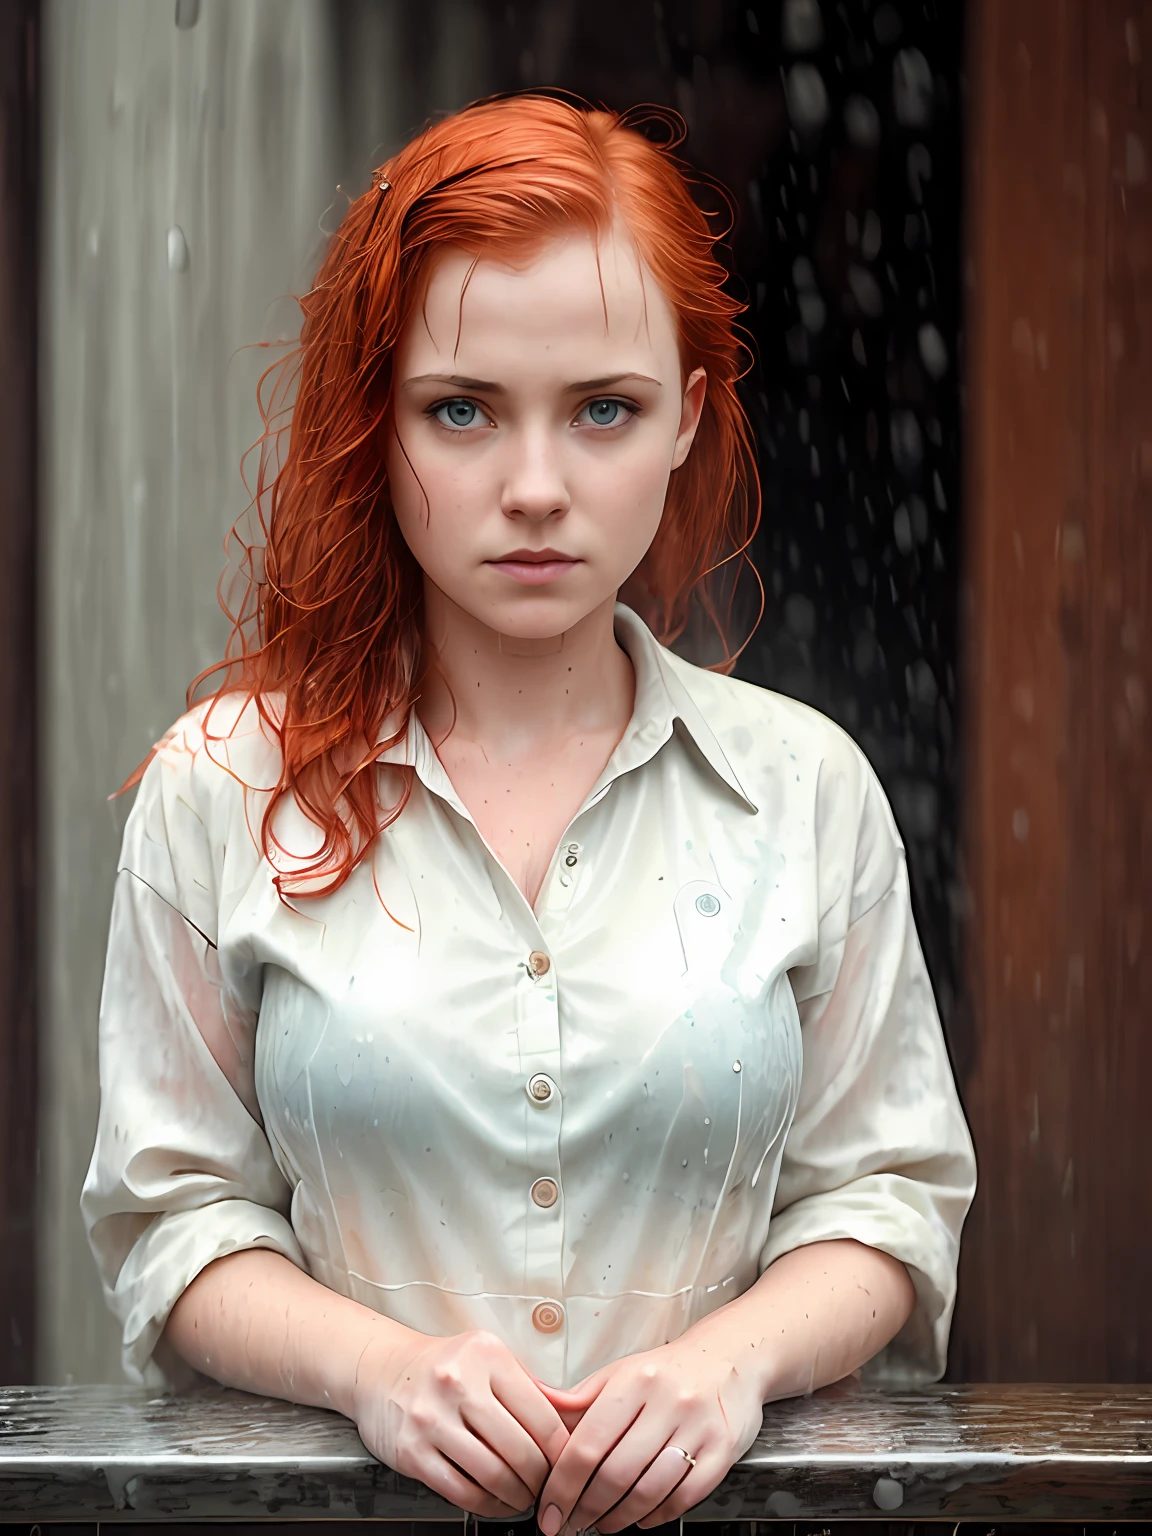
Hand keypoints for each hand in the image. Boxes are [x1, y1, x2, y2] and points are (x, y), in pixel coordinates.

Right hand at [352, 1327, 571, 1516]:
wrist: (381, 1370)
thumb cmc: (443, 1366)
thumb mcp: (488, 1356)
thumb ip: (526, 1385)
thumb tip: (571, 1420)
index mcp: (486, 1355)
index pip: (542, 1414)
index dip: (562, 1449)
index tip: (567, 1463)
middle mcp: (458, 1384)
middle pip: (521, 1450)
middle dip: (542, 1479)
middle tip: (548, 1487)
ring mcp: (432, 1420)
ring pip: (494, 1476)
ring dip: (518, 1497)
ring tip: (525, 1497)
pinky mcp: (413, 1452)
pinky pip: (463, 1492)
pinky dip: (488, 1505)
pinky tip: (496, 1502)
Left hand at [531, 1337, 765, 1533]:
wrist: (730, 1358)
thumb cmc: (666, 1372)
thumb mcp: (619, 1374)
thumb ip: (578, 1400)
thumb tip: (532, 1406)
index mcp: (634, 1381)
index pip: (587, 1445)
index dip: (562, 1486)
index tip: (548, 1511)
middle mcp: (667, 1402)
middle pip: (615, 1475)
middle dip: (586, 1509)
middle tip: (571, 1523)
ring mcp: (698, 1427)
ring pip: (648, 1492)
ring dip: (618, 1518)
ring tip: (602, 1523)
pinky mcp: (722, 1450)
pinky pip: (683, 1498)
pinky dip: (655, 1516)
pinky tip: (640, 1516)